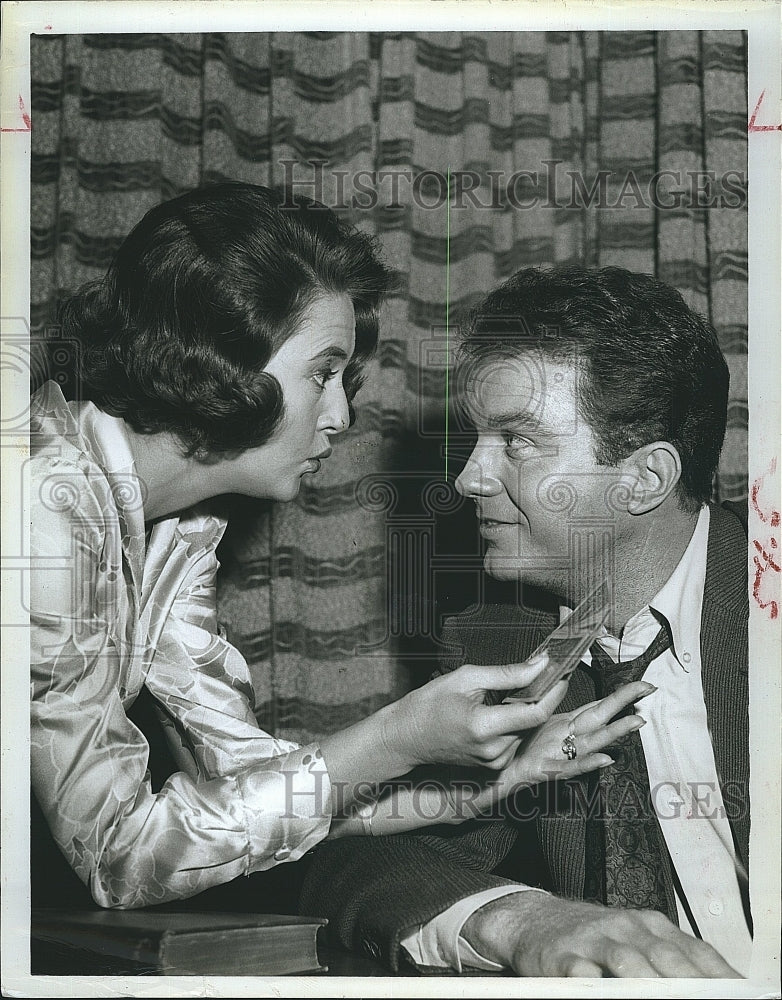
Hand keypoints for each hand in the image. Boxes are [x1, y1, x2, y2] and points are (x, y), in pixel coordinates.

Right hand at [385, 653, 567, 769]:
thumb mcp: (466, 677)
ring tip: (509, 692)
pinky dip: (514, 723)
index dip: (554, 692)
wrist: (406, 737)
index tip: (562, 673)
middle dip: (539, 696)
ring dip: (525, 710)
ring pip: (525, 730)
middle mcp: (493, 750)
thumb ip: (508, 673)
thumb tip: (540, 665)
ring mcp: (494, 762)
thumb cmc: (429, 704)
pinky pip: (515, 740)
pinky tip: (499, 710)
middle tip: (538, 673)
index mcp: (484, 726)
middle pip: (532, 720)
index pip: (535, 712)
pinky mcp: (494, 766)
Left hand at [450, 679, 654, 816]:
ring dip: (614, 734)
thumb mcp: (519, 719)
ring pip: (589, 745)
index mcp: (558, 725)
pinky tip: (604, 758)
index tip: (641, 683)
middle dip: (624, 706)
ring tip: (637, 722)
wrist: (475, 780)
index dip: (618, 695)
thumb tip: (553, 678)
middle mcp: (562, 741)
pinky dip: (585, 763)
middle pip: (598, 720)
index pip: (594, 707)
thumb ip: (539, 701)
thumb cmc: (498, 750)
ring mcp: (554, 758)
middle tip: (649, 690)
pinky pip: (566, 768)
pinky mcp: (540, 773)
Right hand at [462, 892, 740, 977]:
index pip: (694, 951)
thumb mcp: (639, 938)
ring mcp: (594, 939)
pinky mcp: (562, 955)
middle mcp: (626, 928)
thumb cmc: (599, 937)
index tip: (738, 993)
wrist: (536, 919)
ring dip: (646, 981)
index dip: (718, 976)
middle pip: (664, 955)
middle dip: (688, 983)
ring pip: (626, 959)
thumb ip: (674, 957)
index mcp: (651, 925)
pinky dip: (591, 979)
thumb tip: (721, 985)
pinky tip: (598, 985)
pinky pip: (578, 969)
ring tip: (661, 998)